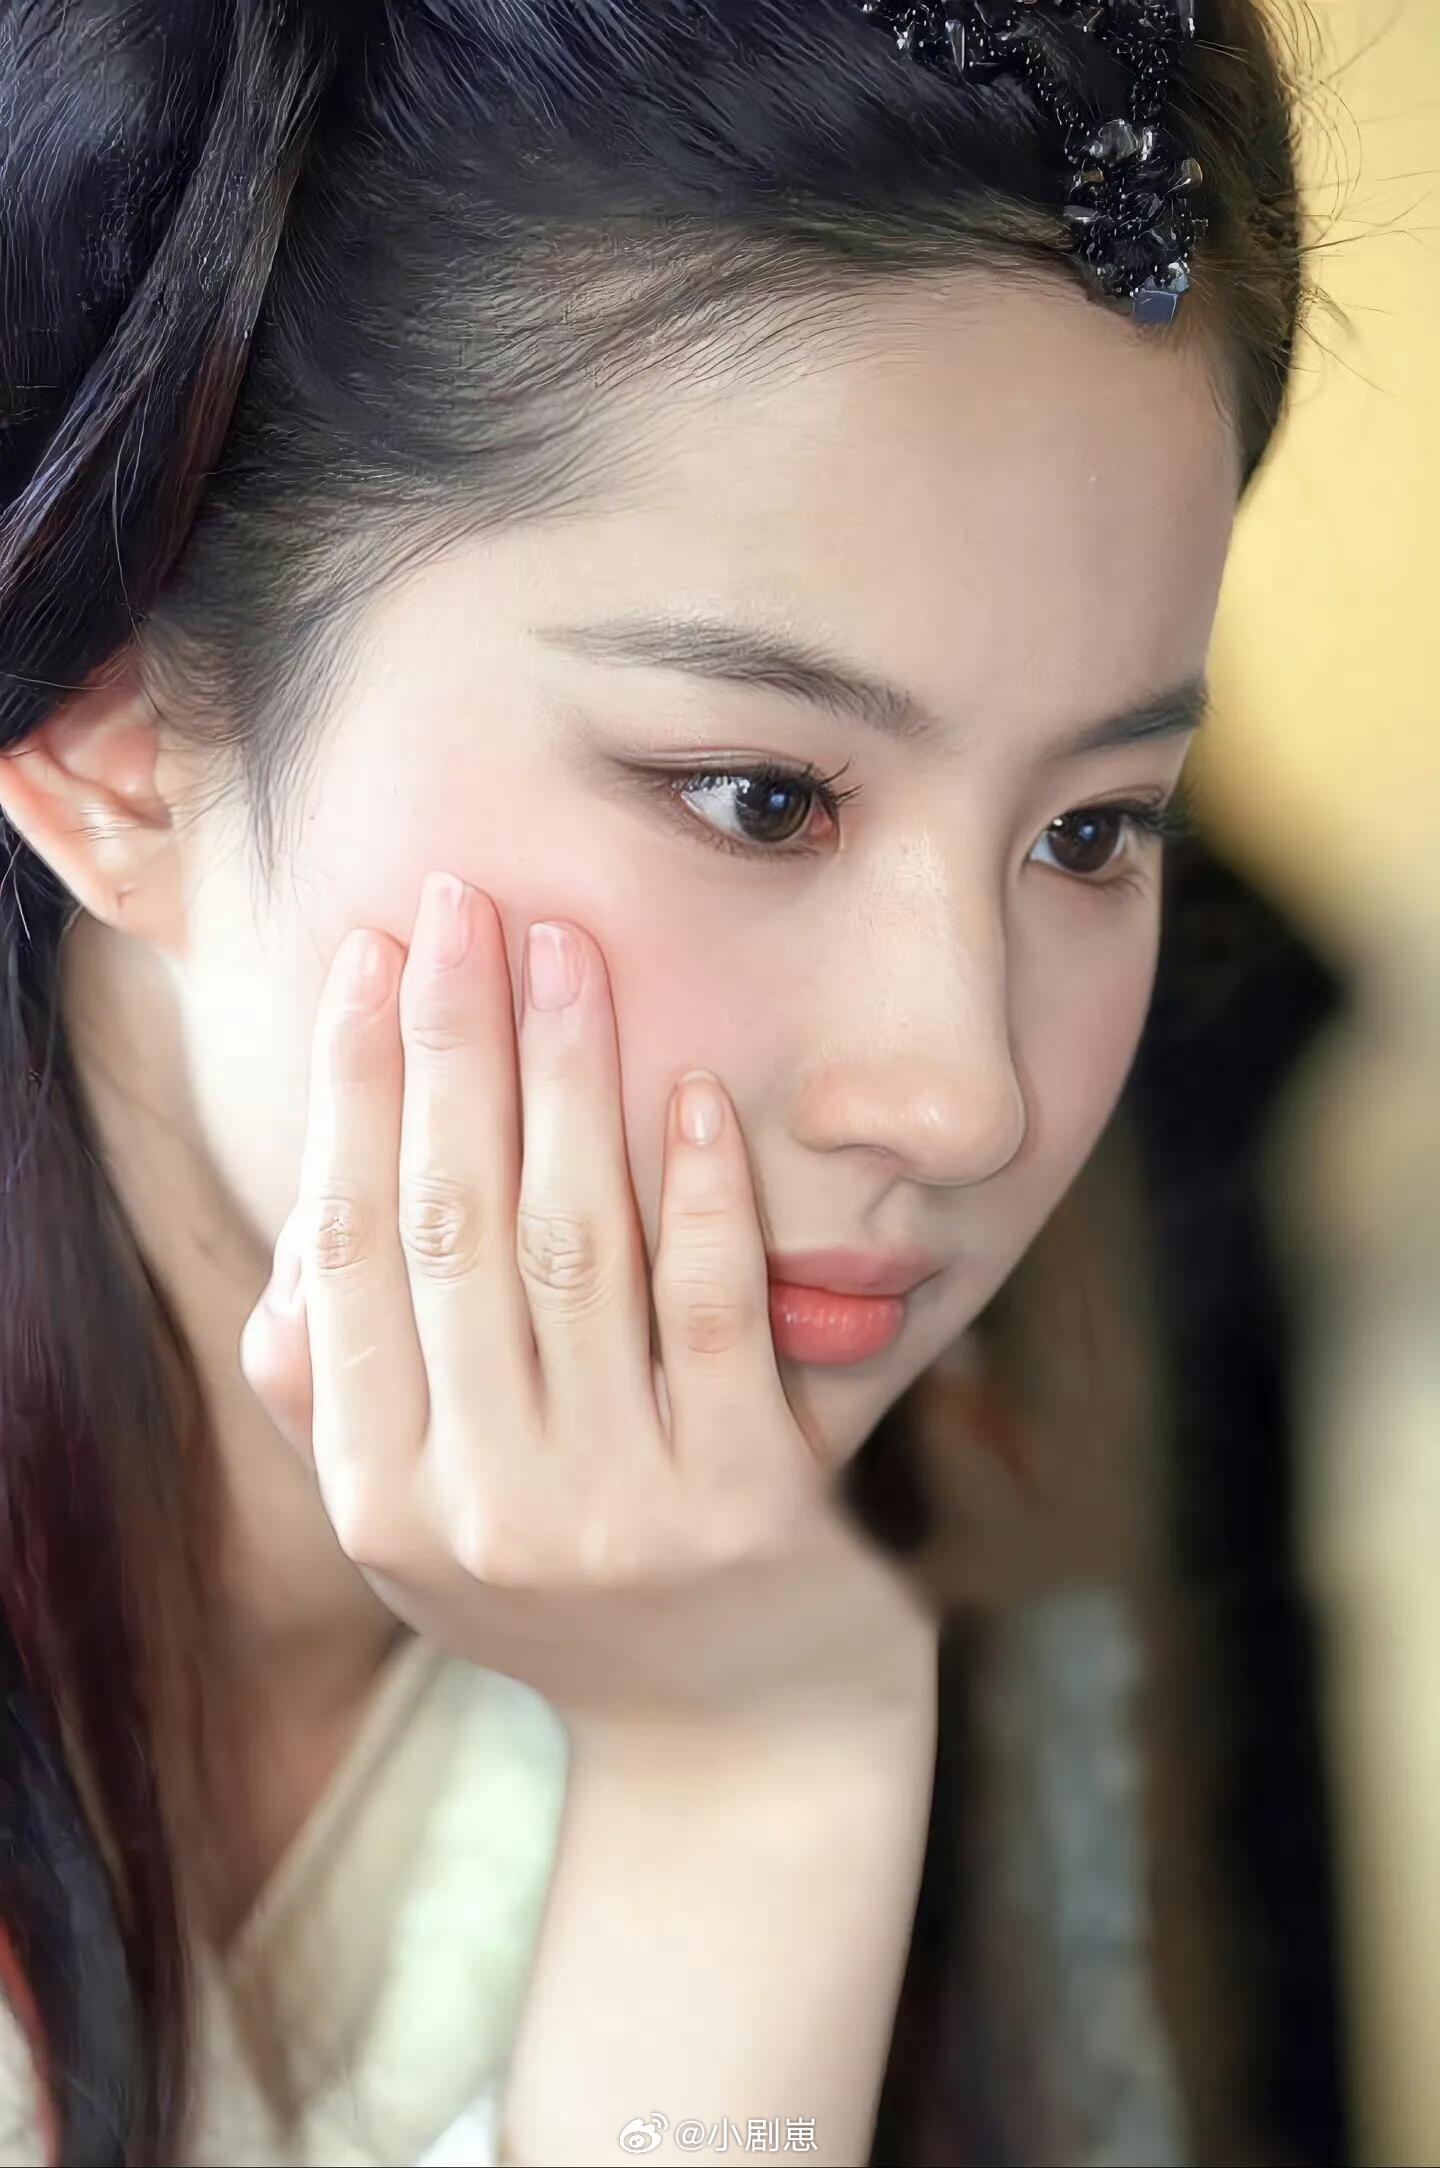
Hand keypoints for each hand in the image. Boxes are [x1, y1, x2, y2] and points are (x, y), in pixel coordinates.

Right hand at [238, 875, 935, 1731]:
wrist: (740, 1738)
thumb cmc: (569, 1593)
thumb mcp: (426, 1526)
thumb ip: (349, 1402)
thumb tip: (296, 1264)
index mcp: (382, 1493)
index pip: (351, 1250)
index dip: (354, 1091)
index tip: (367, 958)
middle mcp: (481, 1505)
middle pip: (453, 1223)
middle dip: (451, 1043)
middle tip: (460, 901)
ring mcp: (618, 1512)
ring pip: (575, 1248)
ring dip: (568, 1080)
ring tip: (567, 950)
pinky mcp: (749, 1508)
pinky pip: (713, 1317)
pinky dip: (700, 1196)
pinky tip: (692, 1091)